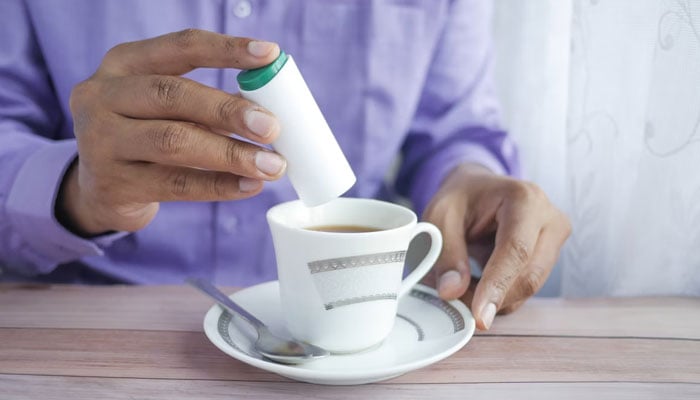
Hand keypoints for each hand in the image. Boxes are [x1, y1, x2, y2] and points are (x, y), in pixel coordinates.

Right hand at [58, 29, 285, 235]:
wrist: (96, 190)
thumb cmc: (145, 136)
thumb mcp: (165, 108)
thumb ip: (207, 103)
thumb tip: (267, 109)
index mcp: (123, 64)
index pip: (180, 47)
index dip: (227, 49)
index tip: (270, 55)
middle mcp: (103, 97)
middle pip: (173, 95)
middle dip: (229, 111)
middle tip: (272, 126)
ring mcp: (101, 142)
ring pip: (174, 142)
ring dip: (231, 154)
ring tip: (271, 164)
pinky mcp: (113, 185)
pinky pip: (176, 185)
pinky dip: (219, 186)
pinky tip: (250, 186)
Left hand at [423, 163, 570, 329]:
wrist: (478, 188)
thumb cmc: (461, 197)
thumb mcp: (440, 216)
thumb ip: (446, 253)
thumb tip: (452, 292)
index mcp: (525, 199)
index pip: (517, 250)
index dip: (498, 285)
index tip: (479, 315)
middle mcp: (550, 218)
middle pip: (529, 275)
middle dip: (493, 298)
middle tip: (457, 305)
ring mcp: (555, 239)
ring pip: (530, 287)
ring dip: (495, 298)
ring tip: (462, 287)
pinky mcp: (551, 257)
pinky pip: (527, 287)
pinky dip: (501, 295)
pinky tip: (479, 285)